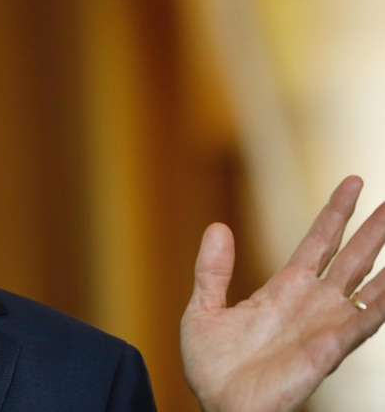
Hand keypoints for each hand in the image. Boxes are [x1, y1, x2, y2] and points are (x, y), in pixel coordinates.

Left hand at [181, 176, 384, 411]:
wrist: (217, 406)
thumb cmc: (212, 366)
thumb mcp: (204, 308)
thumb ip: (212, 270)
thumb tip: (217, 227)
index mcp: (283, 289)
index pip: (318, 242)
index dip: (336, 214)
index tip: (352, 183)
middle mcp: (311, 303)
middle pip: (350, 256)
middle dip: (372, 228)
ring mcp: (323, 325)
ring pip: (366, 283)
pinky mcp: (328, 349)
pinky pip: (364, 321)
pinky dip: (382, 300)